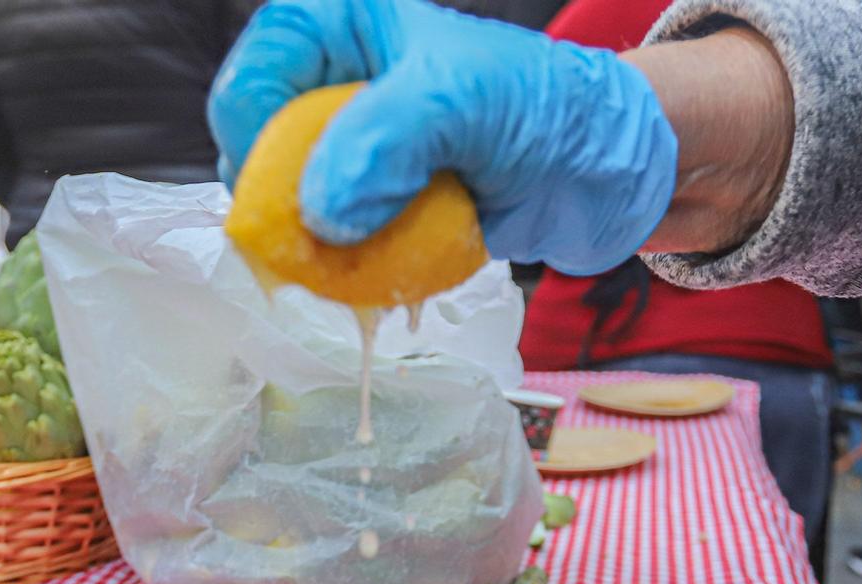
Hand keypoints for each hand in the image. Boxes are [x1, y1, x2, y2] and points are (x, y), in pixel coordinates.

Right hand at [207, 0, 676, 274]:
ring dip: (319, 252)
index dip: (254, 144)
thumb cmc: (544, 108)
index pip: (252, 80)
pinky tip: (390, 278)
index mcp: (338, 27)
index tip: (289, 199)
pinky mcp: (379, 206)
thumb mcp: (464, 104)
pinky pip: (335, 247)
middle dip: (285, 209)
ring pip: (294, 210)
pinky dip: (353, 272)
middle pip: (262, 154)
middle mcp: (336, 85)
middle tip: (321, 251)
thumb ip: (386, 144)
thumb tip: (320, 214)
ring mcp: (356, 151)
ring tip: (366, 266)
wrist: (609, 170)